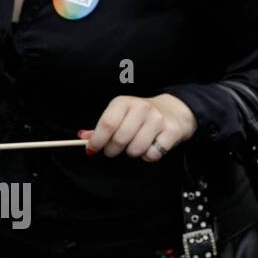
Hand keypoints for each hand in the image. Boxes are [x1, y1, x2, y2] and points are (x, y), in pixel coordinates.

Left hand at [82, 94, 196, 161]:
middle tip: (116, 148)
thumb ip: (101, 128)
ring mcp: (158, 120)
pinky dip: (149, 155)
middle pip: (119, 140)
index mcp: (124, 102)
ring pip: (135, 150)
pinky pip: (153, 154)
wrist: (173, 110)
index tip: (93, 149)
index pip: (107, 124)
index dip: (97, 141)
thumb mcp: (120, 115)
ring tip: (136, 145)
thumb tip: (83, 138)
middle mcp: (142, 108)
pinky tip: (151, 146)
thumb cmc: (140, 116)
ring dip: (132, 153)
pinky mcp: (172, 132)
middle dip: (113, 150)